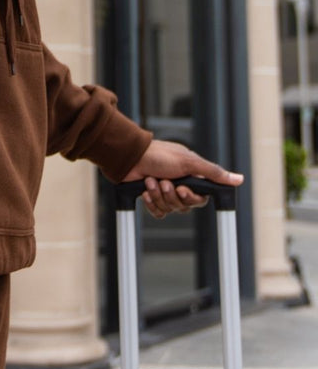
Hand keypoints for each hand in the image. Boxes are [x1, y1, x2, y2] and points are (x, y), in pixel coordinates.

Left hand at [122, 140, 243, 218]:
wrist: (129, 158)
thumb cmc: (159, 155)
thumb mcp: (189, 162)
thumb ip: (214, 173)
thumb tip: (239, 179)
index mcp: (191, 177)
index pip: (200, 199)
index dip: (191, 198)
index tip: (182, 189)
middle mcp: (179, 185)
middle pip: (185, 206)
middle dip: (172, 196)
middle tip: (164, 181)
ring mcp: (165, 192)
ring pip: (170, 209)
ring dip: (159, 196)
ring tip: (151, 181)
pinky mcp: (152, 198)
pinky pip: (158, 212)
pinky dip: (151, 202)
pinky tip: (145, 191)